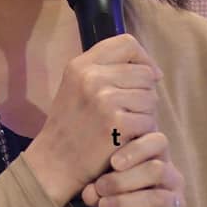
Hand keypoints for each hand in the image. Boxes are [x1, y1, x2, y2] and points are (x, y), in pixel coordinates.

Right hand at [26, 34, 161, 206]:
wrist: (55, 162)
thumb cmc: (70, 126)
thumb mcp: (76, 88)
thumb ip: (104, 71)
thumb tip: (150, 69)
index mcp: (80, 65)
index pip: (126, 43)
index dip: (143, 58)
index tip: (146, 76)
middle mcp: (91, 77)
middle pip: (144, 72)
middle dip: (144, 92)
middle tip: (128, 111)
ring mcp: (104, 99)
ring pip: (150, 97)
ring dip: (145, 114)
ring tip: (124, 125)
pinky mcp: (117, 123)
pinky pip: (149, 120)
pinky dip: (142, 132)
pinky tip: (125, 138)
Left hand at [82, 131, 184, 206]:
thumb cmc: (120, 193)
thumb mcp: (107, 182)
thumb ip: (98, 181)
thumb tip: (90, 191)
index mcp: (158, 157)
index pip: (158, 141)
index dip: (137, 149)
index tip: (113, 162)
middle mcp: (172, 178)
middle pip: (157, 171)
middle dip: (123, 179)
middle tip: (99, 187)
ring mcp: (175, 205)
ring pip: (158, 200)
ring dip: (124, 203)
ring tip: (102, 205)